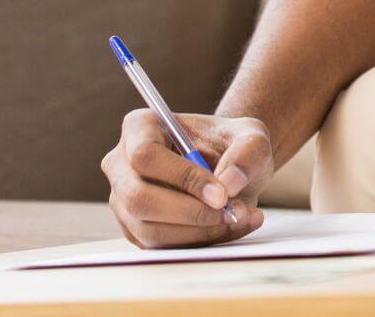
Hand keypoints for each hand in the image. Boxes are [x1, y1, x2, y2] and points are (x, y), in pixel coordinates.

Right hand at [101, 111, 274, 247]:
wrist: (231, 166)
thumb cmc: (233, 144)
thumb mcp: (253, 137)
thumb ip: (248, 152)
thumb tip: (229, 183)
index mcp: (139, 127)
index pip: (146, 155)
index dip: (182, 177)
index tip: (222, 193)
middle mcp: (122, 164)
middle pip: (139, 198)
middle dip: (191, 212)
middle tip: (233, 211)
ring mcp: (124, 199)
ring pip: (150, 229)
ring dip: (200, 230)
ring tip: (240, 217)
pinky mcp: (136, 229)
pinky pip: (162, 247)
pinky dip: (201, 241)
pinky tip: (231, 226)